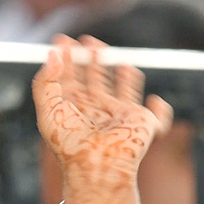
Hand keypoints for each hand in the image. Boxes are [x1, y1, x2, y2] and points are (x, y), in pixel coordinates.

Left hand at [33, 34, 172, 185]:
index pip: (66, 81)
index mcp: (72, 111)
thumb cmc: (71, 143)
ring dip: (114, 70)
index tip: (60, 41)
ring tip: (106, 52)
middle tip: (84, 40)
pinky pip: (154, 114)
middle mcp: (94, 112)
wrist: (97, 164)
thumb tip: (52, 55)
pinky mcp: (140, 121)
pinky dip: (158, 108)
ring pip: (118, 88)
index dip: (63, 61)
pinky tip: (153, 100)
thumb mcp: (48, 111)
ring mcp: (117, 116)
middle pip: (91, 81)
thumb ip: (45, 83)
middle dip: (87, 60)